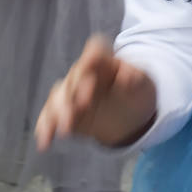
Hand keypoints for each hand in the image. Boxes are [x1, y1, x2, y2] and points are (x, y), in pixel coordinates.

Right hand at [34, 35, 157, 149]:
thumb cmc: (138, 94)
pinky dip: (46, 127)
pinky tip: (46, 141)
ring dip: (59, 111)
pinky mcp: (64, 113)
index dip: (92, 56)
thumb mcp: (145, 84)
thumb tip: (128, 76)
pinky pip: (49, 116)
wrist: (130, 117)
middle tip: (82, 106)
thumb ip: (137, 78)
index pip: (95, 51)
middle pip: (75, 76)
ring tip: (66, 130)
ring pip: (58, 96)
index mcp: (105, 62)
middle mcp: (84, 74)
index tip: (90, 63)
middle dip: (75, 90)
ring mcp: (72, 93)